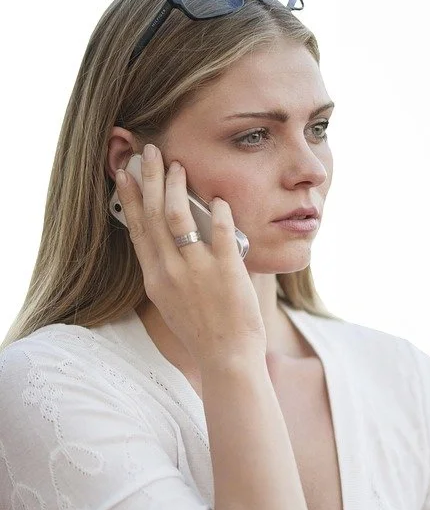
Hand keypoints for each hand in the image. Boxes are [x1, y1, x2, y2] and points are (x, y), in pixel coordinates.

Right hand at [114, 143, 265, 364]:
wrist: (227, 358)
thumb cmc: (204, 331)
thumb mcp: (173, 300)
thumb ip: (168, 270)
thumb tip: (168, 241)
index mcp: (154, 277)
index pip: (137, 228)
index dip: (129, 197)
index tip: (124, 172)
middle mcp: (169, 271)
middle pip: (152, 214)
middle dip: (148, 178)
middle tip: (149, 151)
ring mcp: (197, 270)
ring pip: (178, 217)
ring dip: (176, 187)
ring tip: (178, 165)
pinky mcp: (226, 271)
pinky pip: (221, 233)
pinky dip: (219, 212)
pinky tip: (219, 197)